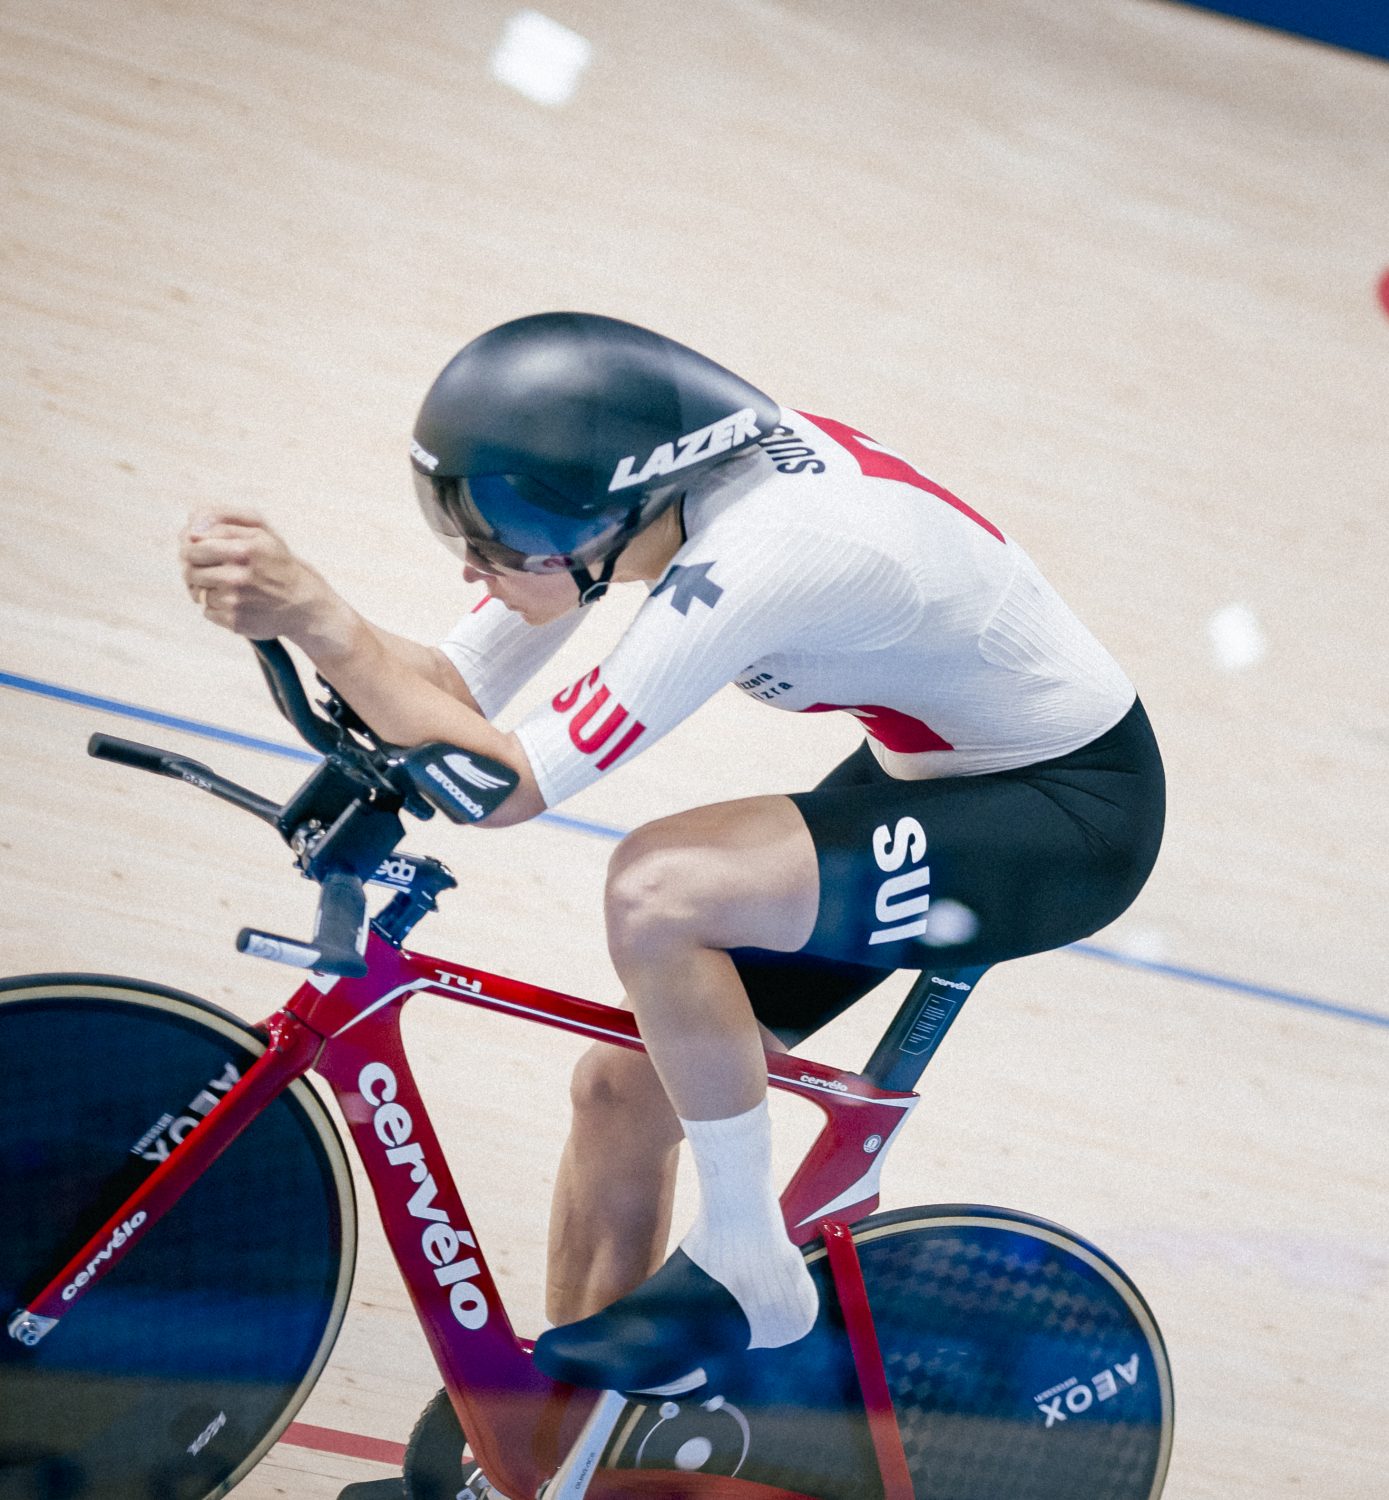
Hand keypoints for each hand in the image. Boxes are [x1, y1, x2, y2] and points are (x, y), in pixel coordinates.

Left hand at [179, 508, 332, 640]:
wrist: (303, 604)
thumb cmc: (276, 563)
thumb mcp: (261, 532)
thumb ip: (225, 520)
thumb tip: (191, 529)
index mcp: (244, 548)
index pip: (195, 542)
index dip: (193, 545)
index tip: (201, 549)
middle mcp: (238, 575)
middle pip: (190, 568)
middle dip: (194, 567)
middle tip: (208, 569)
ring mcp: (235, 601)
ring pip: (198, 591)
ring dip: (207, 589)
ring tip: (229, 588)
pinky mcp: (234, 621)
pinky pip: (207, 611)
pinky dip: (217, 608)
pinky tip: (237, 604)